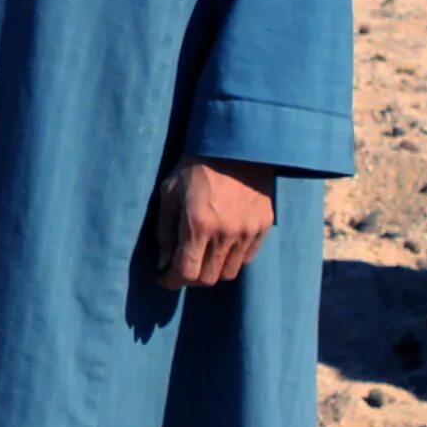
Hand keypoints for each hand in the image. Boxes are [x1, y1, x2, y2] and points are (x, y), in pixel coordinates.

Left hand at [154, 158, 277, 289]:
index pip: (186, 272)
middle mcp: (225, 234)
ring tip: (203, 255)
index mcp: (198, 224)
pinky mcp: (263, 227)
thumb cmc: (196, 166)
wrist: (237, 145)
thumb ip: (164, 229)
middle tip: (182, 266)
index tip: (164, 278)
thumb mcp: (170, 192)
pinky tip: (222, 245)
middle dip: (191, 277)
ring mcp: (248, 232)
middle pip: (209, 278)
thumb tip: (163, 262)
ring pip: (230, 272)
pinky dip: (233, 258)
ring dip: (213, 270)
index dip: (172, 280)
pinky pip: (247, 258)